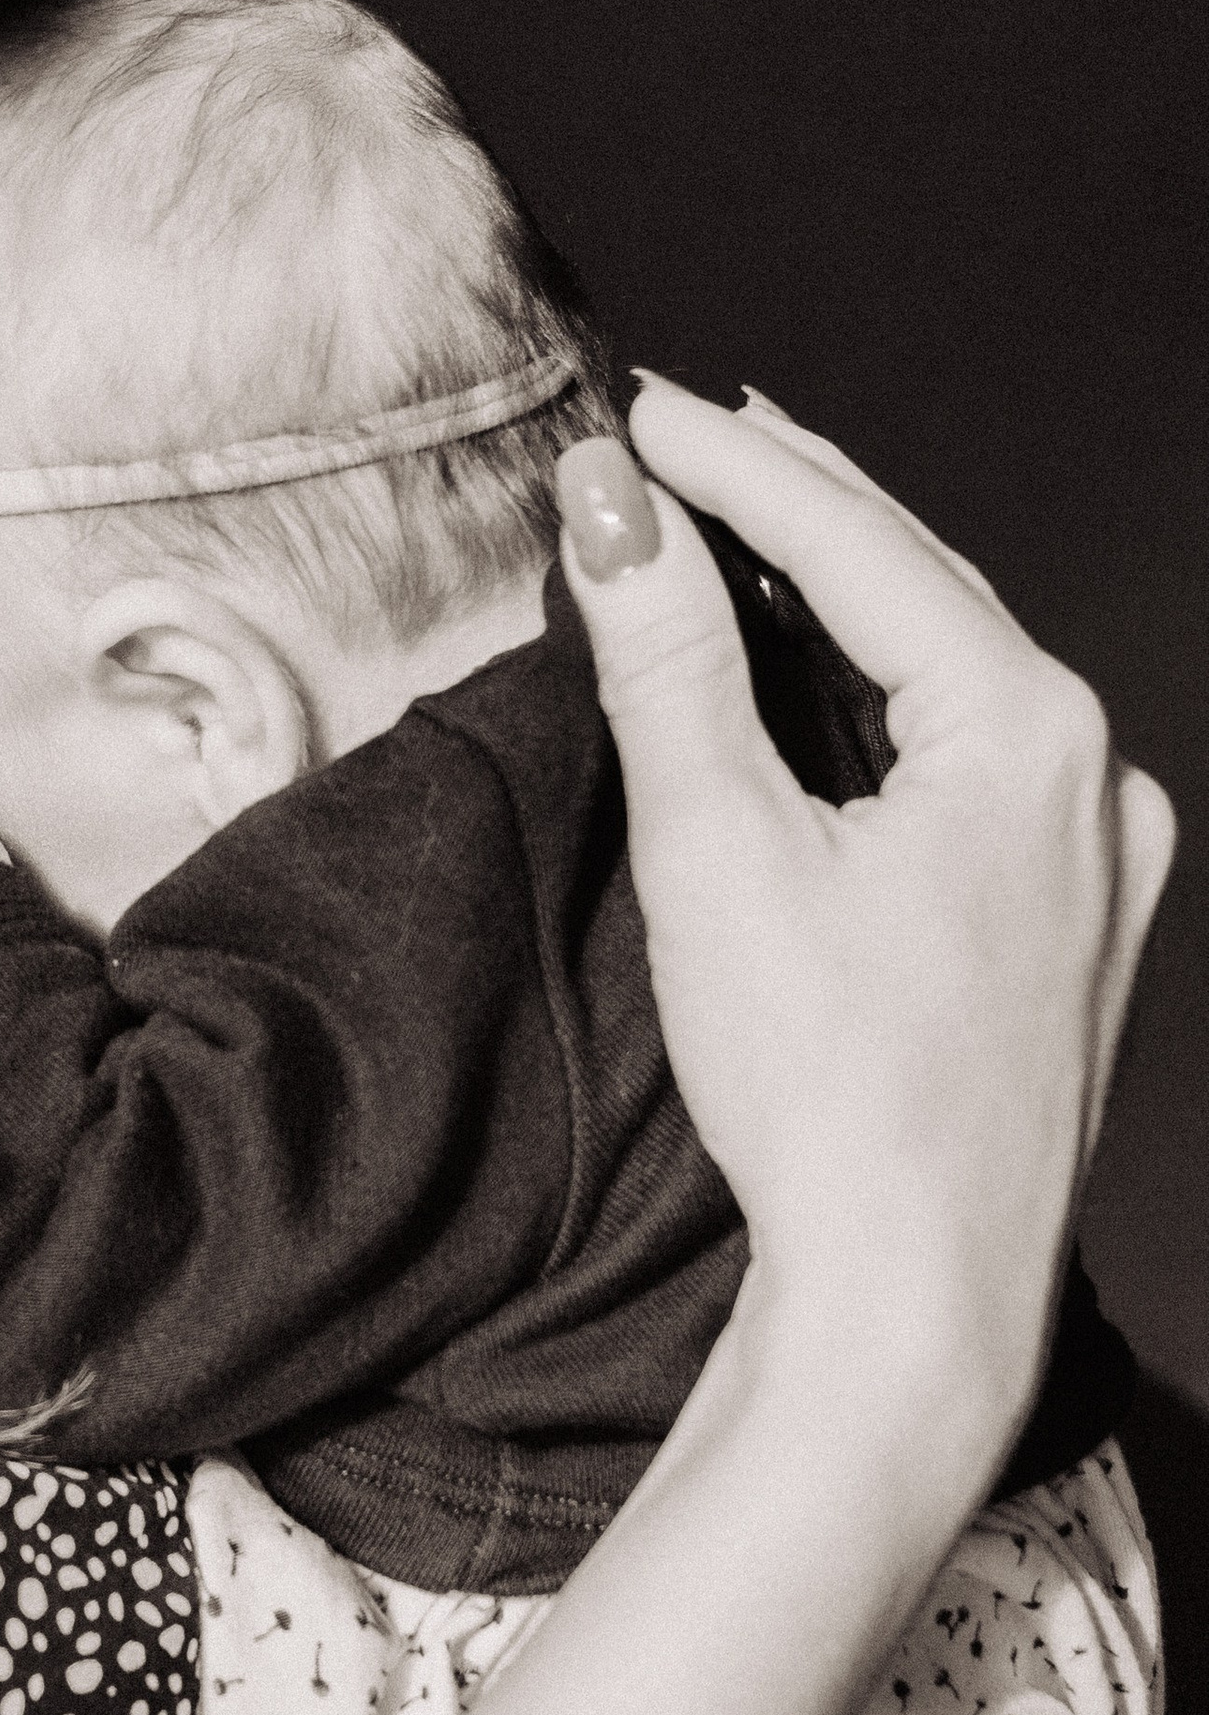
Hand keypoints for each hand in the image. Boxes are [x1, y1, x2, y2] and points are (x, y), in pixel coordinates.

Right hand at [559, 388, 1173, 1425]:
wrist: (914, 1304)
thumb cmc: (828, 1097)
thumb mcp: (719, 847)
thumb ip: (667, 656)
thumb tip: (612, 507)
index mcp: (1033, 734)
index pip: (860, 543)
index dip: (731, 465)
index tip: (632, 410)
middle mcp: (1097, 780)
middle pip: (924, 590)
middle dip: (797, 502)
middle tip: (682, 433)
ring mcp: (1101, 860)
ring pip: (957, 672)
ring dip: (845, 594)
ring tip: (744, 519)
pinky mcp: (1071, 928)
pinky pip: (978, 760)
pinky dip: (887, 696)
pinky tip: (828, 682)